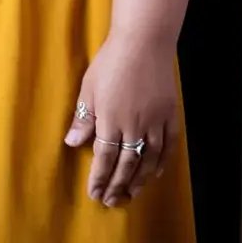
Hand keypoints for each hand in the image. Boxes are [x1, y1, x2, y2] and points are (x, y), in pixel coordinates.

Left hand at [64, 30, 179, 206]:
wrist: (143, 42)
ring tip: (132, 194)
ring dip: (140, 180)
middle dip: (117, 185)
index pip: (104, 157)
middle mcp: (134, 125)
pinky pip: (168, 145)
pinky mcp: (169, 114)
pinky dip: (162, 161)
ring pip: (149, 159)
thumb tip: (71, 142)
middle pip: (126, 163)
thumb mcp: (89, 87)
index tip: (94, 193)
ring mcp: (154, 121)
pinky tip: (155, 173)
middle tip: (111, 201)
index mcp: (111, 119)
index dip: (99, 178)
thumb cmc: (110, 61)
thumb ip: (83, 118)